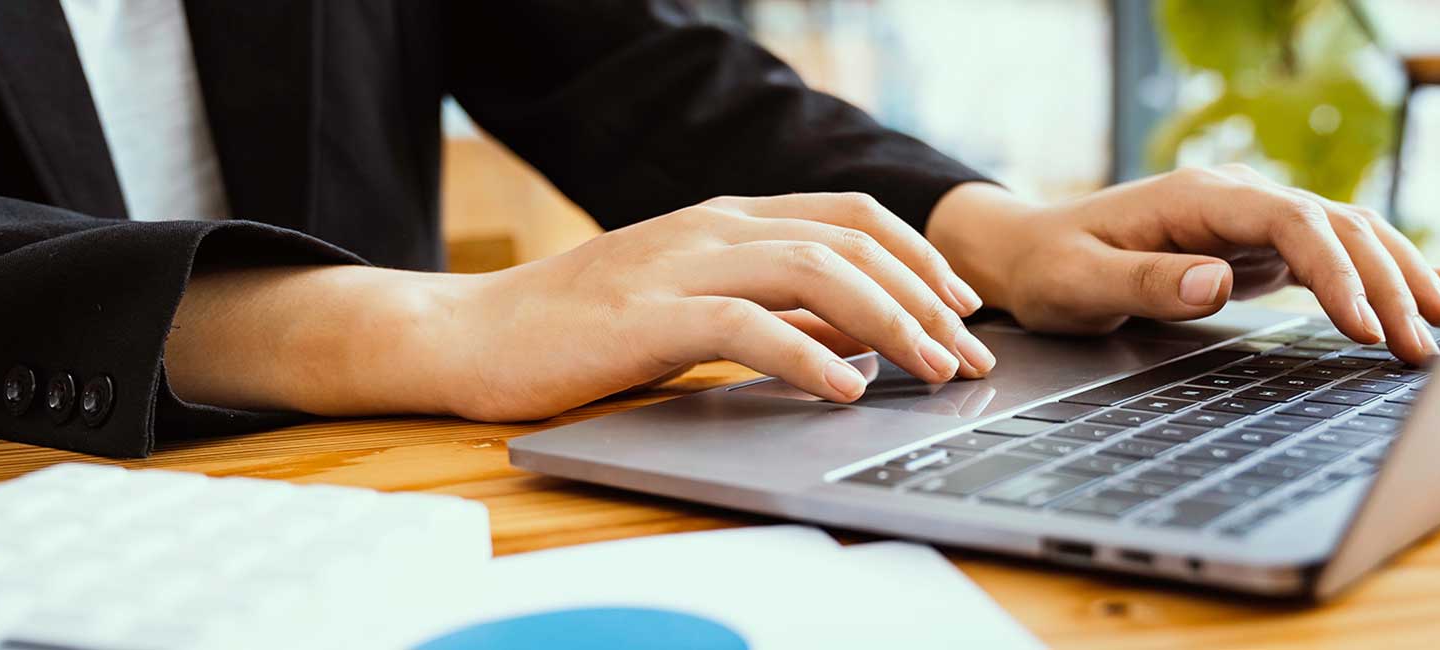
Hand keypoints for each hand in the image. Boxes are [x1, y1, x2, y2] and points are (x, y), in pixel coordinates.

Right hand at [166, 194, 995, 419]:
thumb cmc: (582, 331)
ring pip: (813, 273)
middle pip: (848, 242)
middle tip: (969, 357)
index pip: (849, 217)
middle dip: (924, 299)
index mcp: (726, 219)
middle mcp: (712, 227)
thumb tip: (858, 340)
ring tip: (931, 372)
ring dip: (887, 324)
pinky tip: (844, 388)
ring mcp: (680, 263)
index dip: (917, 258)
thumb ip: (773, 314)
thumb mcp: (693, 312)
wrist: (471, 337)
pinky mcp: (648, 312)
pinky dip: (805, 354)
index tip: (964, 308)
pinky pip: (746, 324)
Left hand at [926, 168, 1439, 364]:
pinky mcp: (1258, 249)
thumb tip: (1217, 281)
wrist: (1032, 250)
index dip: (1337, 273)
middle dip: (1388, 283)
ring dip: (1398, 278)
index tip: (1364, 329)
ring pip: (1348, 236)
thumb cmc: (1052, 267)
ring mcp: (1254, 221)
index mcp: (1201, 197)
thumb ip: (1147, 282)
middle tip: (1423, 349)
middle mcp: (1239, 198)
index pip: (1293, 222)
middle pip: (1338, 226)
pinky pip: (1334, 254)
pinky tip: (1437, 290)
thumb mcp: (1081, 282)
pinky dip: (1384, 273)